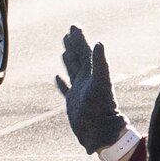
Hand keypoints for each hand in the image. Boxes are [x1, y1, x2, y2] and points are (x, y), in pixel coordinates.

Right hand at [57, 27, 120, 155]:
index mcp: (92, 74)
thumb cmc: (102, 110)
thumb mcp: (100, 84)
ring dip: (69, 59)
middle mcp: (86, 80)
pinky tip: (57, 77)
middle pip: (79, 58)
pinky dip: (61, 83)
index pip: (85, 52)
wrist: (101, 133)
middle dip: (74, 45)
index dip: (79, 39)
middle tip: (69, 32)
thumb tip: (99, 43)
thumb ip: (100, 64)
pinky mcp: (73, 103)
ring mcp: (79, 91)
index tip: (74, 27)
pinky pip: (65, 89)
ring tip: (65, 49)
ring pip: (72, 71)